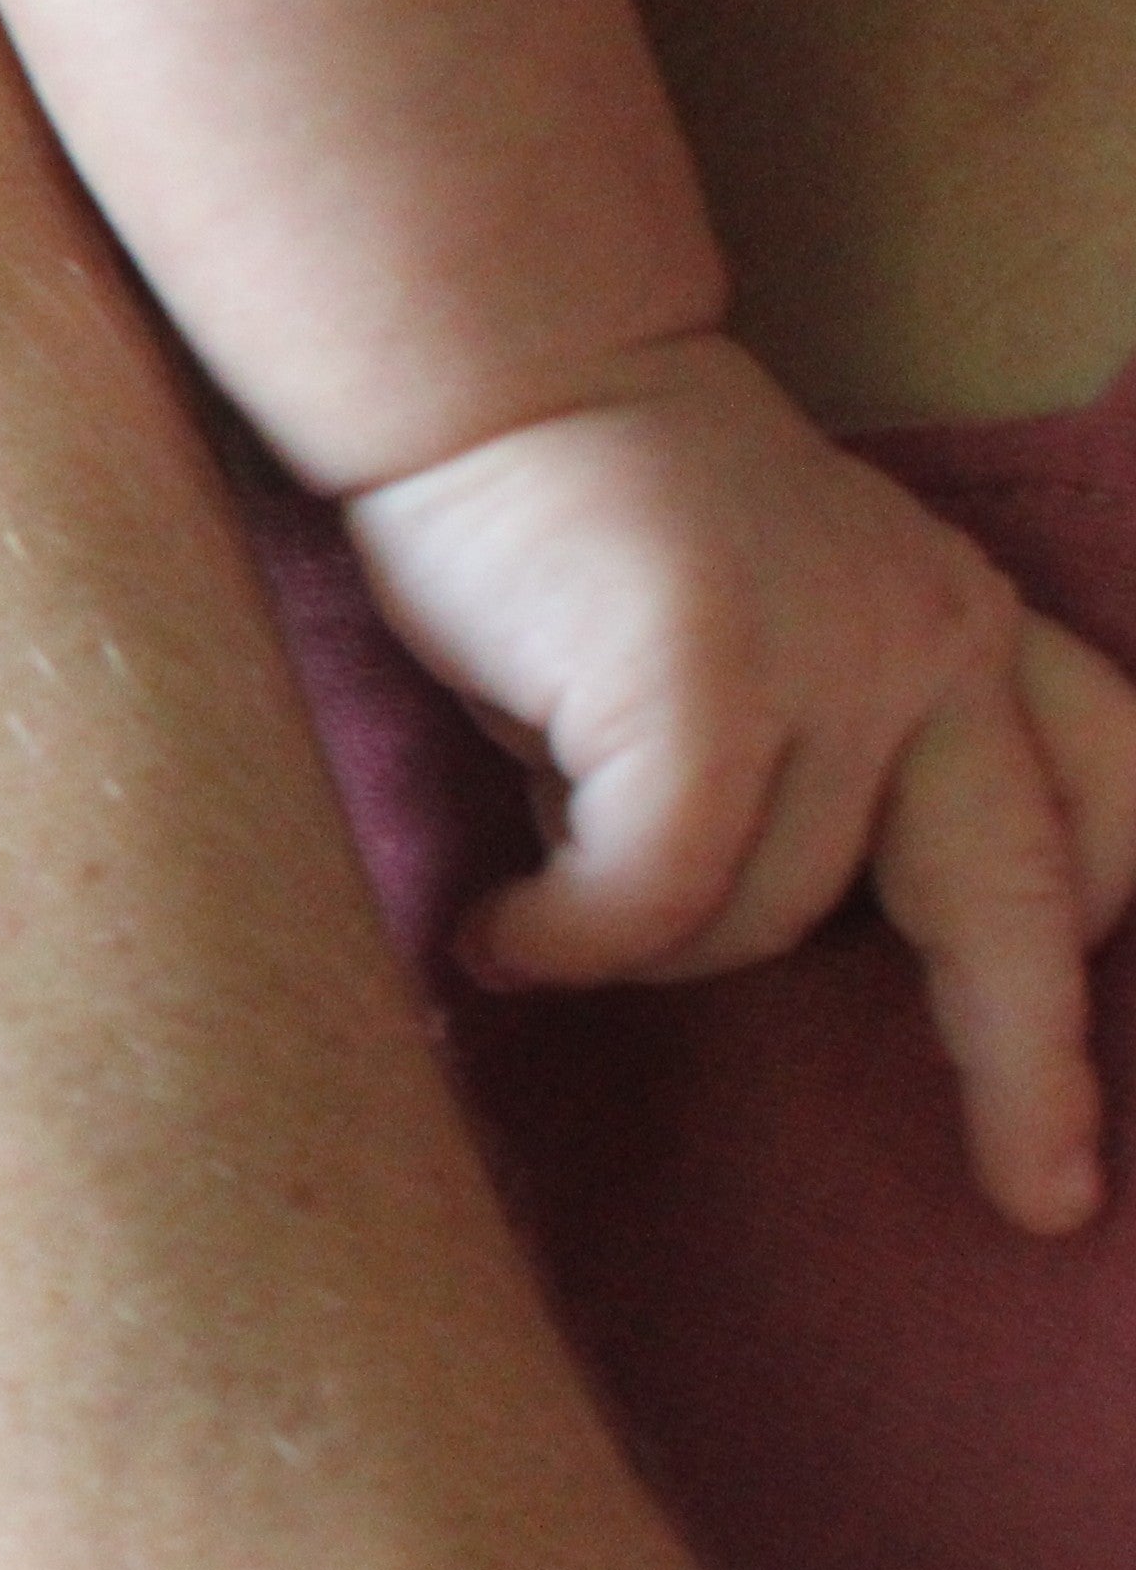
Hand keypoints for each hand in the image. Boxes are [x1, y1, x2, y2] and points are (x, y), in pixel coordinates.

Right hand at [343, 337, 1135, 1234]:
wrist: (494, 369)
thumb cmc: (577, 527)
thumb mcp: (737, 642)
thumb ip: (788, 764)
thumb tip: (736, 937)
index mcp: (955, 628)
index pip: (1102, 792)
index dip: (1091, 920)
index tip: (1073, 1056)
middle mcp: (933, 642)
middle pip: (1018, 904)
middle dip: (1032, 1072)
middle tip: (1040, 1199)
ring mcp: (833, 662)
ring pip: (758, 924)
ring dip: (633, 948)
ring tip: (536, 901)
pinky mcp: (712, 688)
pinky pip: (652, 899)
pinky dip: (563, 939)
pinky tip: (495, 929)